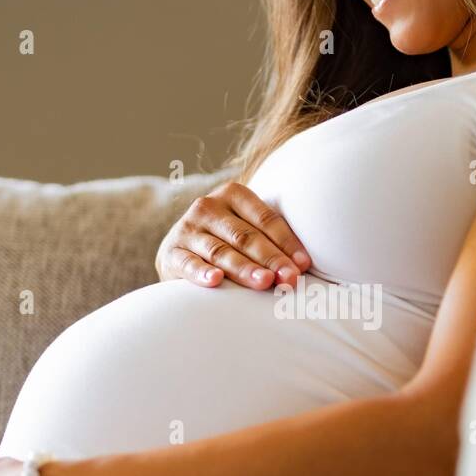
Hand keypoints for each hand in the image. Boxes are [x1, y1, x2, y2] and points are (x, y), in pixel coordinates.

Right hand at [155, 180, 310, 289]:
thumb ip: (271, 240)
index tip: (304, 265)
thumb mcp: (247, 230)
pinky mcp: (171, 253)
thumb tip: (304, 266)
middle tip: (290, 279)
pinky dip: (201, 272)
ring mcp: (187, 229)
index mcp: (233, 194)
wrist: (180, 254)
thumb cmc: (227, 243)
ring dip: (244, 268)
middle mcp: (208, 206)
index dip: (286, 242)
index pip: (265, 219)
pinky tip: (216, 281)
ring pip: (221, 251)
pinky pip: (188, 263)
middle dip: (271, 259)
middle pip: (245, 236)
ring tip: (264, 282)